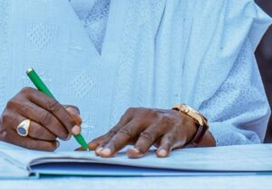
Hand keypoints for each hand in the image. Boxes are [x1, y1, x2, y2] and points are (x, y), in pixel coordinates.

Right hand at [0, 88, 81, 150]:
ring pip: (37, 130)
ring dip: (52, 137)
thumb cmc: (29, 114)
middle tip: (68, 136)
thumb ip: (64, 110)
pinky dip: (44, 145)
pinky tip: (51, 145)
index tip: (76, 127)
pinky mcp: (6, 132)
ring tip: (58, 139)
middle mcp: (17, 102)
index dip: (66, 117)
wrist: (2, 124)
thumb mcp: (45, 106)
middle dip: (61, 129)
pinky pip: (30, 142)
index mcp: (28, 92)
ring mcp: (9, 117)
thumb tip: (78, 120)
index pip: (52, 104)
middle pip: (45, 117)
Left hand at [89, 107, 203, 158]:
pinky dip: (163, 147)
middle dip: (114, 144)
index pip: (114, 131)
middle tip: (104, 154)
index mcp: (130, 116)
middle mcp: (143, 117)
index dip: (102, 142)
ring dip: (139, 146)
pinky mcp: (172, 131)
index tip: (91, 151)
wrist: (180, 119)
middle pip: (126, 132)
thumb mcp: (133, 128)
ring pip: (147, 136)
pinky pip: (167, 140)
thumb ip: (114, 137)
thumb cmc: (151, 125)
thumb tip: (91, 147)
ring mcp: (158, 123)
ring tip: (132, 154)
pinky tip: (160, 155)